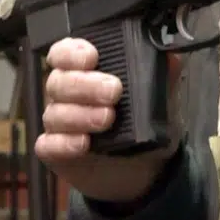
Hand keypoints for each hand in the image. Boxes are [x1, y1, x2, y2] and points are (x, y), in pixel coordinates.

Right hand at [35, 37, 180, 203]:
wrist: (143, 166)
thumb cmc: (143, 121)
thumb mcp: (159, 95)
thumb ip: (162, 72)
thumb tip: (171, 53)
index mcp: (84, 71)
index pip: (64, 52)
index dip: (72, 52)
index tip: (91, 57)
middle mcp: (65, 93)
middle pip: (59, 82)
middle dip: (85, 85)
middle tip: (113, 91)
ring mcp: (59, 123)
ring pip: (55, 113)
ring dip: (80, 115)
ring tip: (107, 118)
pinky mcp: (56, 151)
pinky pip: (49, 145)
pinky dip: (63, 143)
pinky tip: (82, 143)